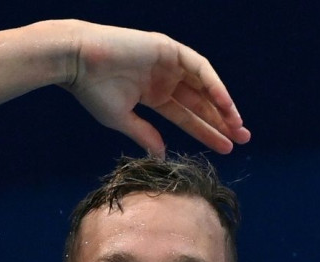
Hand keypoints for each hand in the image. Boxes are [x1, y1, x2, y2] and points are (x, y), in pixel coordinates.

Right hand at [64, 22, 249, 155]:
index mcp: (153, 95)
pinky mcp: (169, 48)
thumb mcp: (122, 119)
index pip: (186, 116)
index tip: (225, 149)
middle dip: (221, 121)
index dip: (206, 132)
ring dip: (222, 105)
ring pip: (204, 86)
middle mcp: (164, 78)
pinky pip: (199, 68)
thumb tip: (162, 155)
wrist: (77, 61)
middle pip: (200, 103)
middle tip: (241, 140)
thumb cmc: (93, 90)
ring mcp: (168, 62)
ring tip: (237, 127)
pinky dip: (213, 85)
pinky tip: (225, 104)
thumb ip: (145, 135)